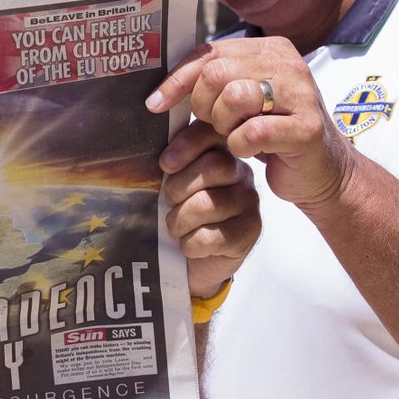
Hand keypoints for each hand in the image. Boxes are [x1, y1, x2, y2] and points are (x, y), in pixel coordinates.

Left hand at [150, 37, 356, 217]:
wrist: (320, 172)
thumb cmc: (271, 137)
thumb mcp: (235, 109)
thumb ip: (205, 95)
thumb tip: (154, 101)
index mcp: (270, 50)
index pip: (210, 51)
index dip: (177, 78)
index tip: (155, 103)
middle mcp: (289, 64)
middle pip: (217, 72)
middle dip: (203, 105)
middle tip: (214, 125)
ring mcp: (302, 93)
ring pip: (235, 97)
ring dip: (223, 125)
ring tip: (235, 135)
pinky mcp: (307, 127)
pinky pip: (253, 131)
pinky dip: (240, 146)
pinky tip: (250, 151)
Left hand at [159, 120, 258, 296]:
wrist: (191, 265)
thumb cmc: (180, 218)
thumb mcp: (170, 186)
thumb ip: (170, 163)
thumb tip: (149, 145)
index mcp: (220, 153)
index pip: (210, 133)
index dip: (186, 145)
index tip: (164, 165)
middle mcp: (241, 174)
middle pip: (214, 166)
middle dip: (179, 188)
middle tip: (169, 203)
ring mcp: (249, 203)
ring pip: (209, 203)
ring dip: (180, 221)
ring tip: (176, 229)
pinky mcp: (249, 233)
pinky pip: (211, 235)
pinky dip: (190, 244)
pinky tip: (189, 246)